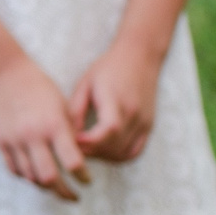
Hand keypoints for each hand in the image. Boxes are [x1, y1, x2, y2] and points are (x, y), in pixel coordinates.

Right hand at [0, 56, 88, 199]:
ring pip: (30, 177)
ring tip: (55, 188)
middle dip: (64, 192)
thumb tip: (78, 160)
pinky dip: (26, 177)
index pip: (73, 162)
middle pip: (49, 178)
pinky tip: (36, 177)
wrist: (5, 73)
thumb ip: (69, 134)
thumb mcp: (61, 106)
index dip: (83, 177)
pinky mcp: (0, 141)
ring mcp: (14, 140)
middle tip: (74, 196)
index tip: (88, 181)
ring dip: (45, 187)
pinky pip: (14, 169)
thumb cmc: (39, 87)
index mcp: (53, 125)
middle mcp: (33, 136)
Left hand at [70, 39, 162, 163]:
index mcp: (116, 99)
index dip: (90, 141)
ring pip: (124, 153)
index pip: (109, 128)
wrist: (140, 57)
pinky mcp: (149, 126)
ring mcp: (144, 122)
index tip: (73, 142)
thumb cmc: (108, 68)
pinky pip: (135, 151)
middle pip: (114, 146)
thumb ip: (75, 110)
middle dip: (91, 152)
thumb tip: (66, 136)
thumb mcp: (85, 84)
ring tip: (87, 149)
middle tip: (73, 148)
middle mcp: (134, 113)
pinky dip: (119, 157)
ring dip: (103, 157)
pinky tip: (104, 151)